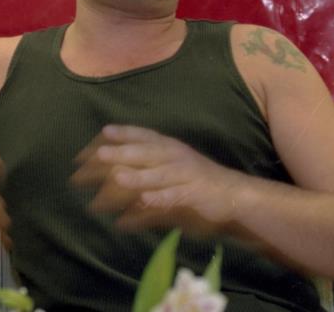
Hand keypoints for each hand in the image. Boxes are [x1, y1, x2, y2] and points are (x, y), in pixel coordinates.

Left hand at [71, 125, 243, 233]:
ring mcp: (186, 176)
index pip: (145, 135)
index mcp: (170, 147)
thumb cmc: (194, 179)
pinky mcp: (194, 195)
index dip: (125, 133)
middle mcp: (176, 157)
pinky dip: (160, 198)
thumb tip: (111, 167)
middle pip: (147, 153)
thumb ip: (145, 164)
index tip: (104, 132)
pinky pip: (175, 196)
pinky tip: (145, 200)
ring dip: (138, 176)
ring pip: (159, 175)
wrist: (233, 194)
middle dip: (123, 152)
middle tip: (99, 154)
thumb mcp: (170, 164)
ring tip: (117, 177)